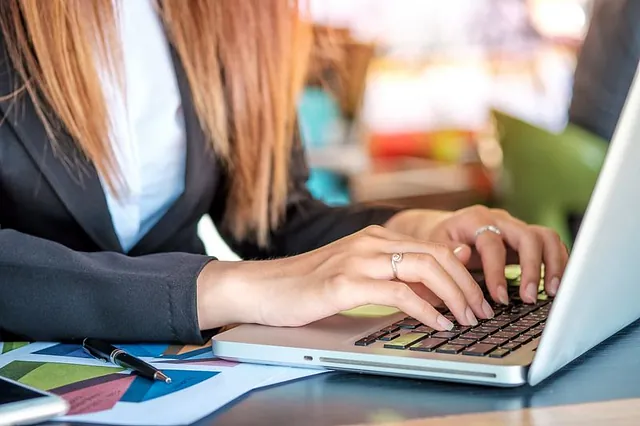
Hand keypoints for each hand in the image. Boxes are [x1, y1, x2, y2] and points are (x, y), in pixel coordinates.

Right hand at [196, 225, 496, 330]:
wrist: (262, 287)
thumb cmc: (307, 285)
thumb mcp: (355, 274)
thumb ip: (390, 274)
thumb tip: (432, 287)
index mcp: (376, 238)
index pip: (434, 248)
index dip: (463, 273)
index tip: (477, 298)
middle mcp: (370, 242)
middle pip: (437, 255)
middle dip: (467, 285)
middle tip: (482, 311)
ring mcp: (357, 259)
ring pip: (424, 269)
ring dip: (454, 296)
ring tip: (467, 319)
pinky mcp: (344, 282)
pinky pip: (398, 293)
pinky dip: (425, 309)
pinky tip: (437, 323)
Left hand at [385, 206, 569, 304]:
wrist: (446, 229)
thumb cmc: (439, 240)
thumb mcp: (435, 244)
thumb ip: (448, 251)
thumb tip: (465, 255)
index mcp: (475, 219)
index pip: (492, 243)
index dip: (497, 271)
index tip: (499, 297)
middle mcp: (500, 220)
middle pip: (528, 236)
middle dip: (532, 269)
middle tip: (529, 297)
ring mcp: (516, 227)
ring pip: (546, 237)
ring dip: (553, 265)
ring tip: (552, 292)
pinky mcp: (526, 238)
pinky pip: (551, 245)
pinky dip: (558, 263)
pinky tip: (555, 285)